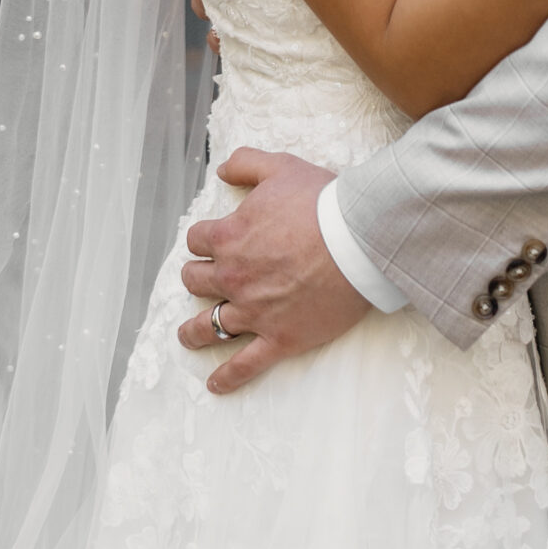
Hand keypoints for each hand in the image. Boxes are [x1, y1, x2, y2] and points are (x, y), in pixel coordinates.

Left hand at [177, 148, 368, 392]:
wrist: (359, 240)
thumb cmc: (322, 202)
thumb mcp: (280, 167)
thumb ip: (246, 163)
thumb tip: (223, 171)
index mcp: (229, 237)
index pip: (197, 240)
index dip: (203, 239)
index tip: (211, 242)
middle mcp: (233, 277)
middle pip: (196, 282)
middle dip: (196, 279)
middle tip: (203, 281)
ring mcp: (254, 312)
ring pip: (209, 326)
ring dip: (194, 332)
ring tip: (188, 336)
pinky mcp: (279, 338)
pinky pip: (245, 365)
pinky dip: (227, 377)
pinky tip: (215, 384)